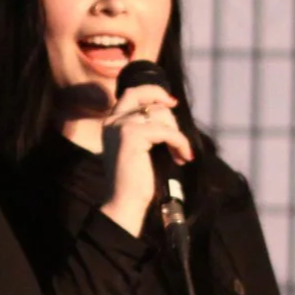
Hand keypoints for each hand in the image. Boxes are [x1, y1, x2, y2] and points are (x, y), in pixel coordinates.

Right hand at [99, 83, 192, 236]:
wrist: (125, 202)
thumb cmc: (136, 179)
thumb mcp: (141, 147)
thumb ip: (148, 128)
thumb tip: (168, 111)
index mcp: (112, 123)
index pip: (132, 93)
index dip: (153, 92)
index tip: (171, 102)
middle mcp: (113, 121)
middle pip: (147, 99)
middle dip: (169, 113)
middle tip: (179, 138)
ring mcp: (121, 126)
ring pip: (160, 114)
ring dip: (177, 134)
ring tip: (180, 154)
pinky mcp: (132, 135)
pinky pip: (167, 131)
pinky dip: (180, 143)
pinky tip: (183, 158)